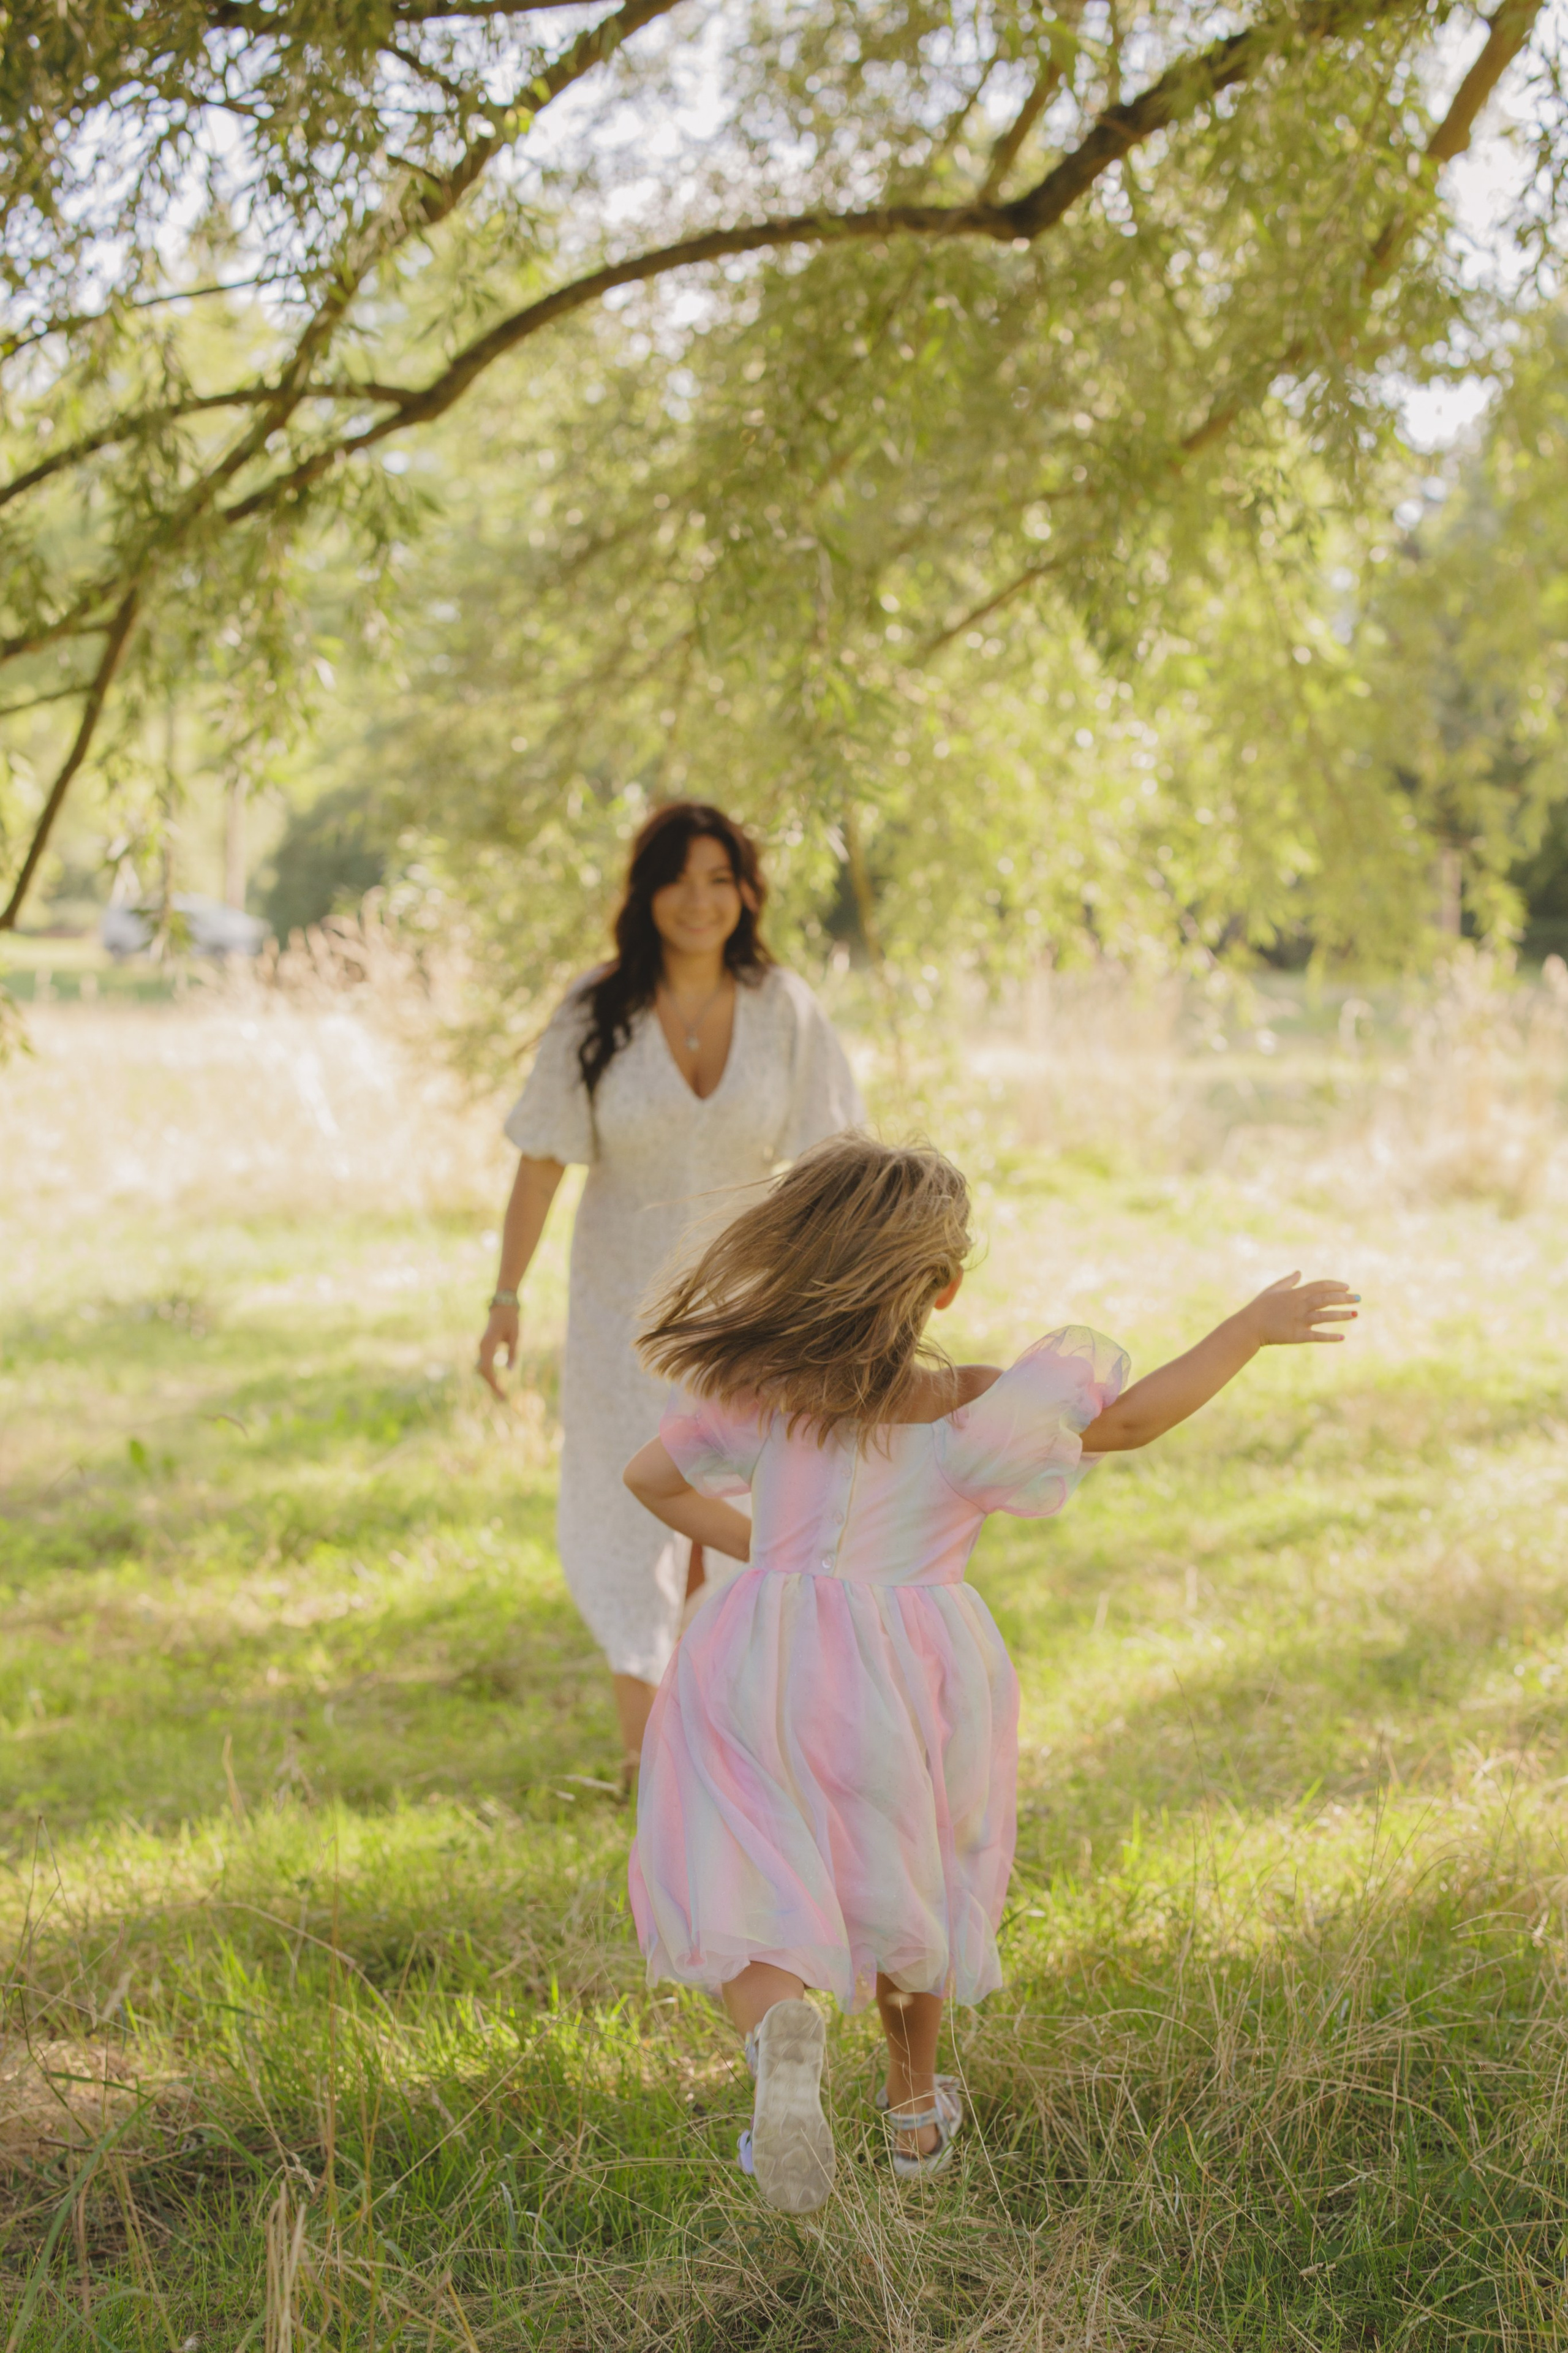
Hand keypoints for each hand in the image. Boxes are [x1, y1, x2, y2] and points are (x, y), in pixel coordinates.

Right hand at [477, 1300, 519, 1396]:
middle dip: (492, 1386)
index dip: (493, 1383)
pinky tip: (496, 1383)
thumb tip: (509, 1370)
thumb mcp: (515, 1336)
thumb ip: (512, 1352)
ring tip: (501, 1394)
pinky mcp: (484, 1348)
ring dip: (489, 1382)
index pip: (487, 1369)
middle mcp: (481, 1347)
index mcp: (488, 1344)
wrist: (502, 1308)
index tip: (502, 1394)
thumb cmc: (510, 1320)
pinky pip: (484, 1365)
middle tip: (503, 1399)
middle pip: (483, 1372)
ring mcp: (481, 1348)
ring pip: (482, 1369)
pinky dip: (489, 1375)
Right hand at [1244, 1273, 1358, 1345]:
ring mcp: (1299, 1321)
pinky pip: (1317, 1336)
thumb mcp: (1273, 1289)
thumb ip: (1288, 1281)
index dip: (1335, 1285)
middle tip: (1358, 1298)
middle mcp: (1300, 1306)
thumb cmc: (1260, 1307)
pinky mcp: (1297, 1336)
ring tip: (1356, 1314)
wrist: (1249, 1326)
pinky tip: (1342, 1337)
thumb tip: (1300, 1272)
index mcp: (1295, 1294)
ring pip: (1325, 1317)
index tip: (1347, 1287)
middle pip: (1326, 1300)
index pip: (1320, 1286)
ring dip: (1341, 1315)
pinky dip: (1330, 1337)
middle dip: (1344, 1298)